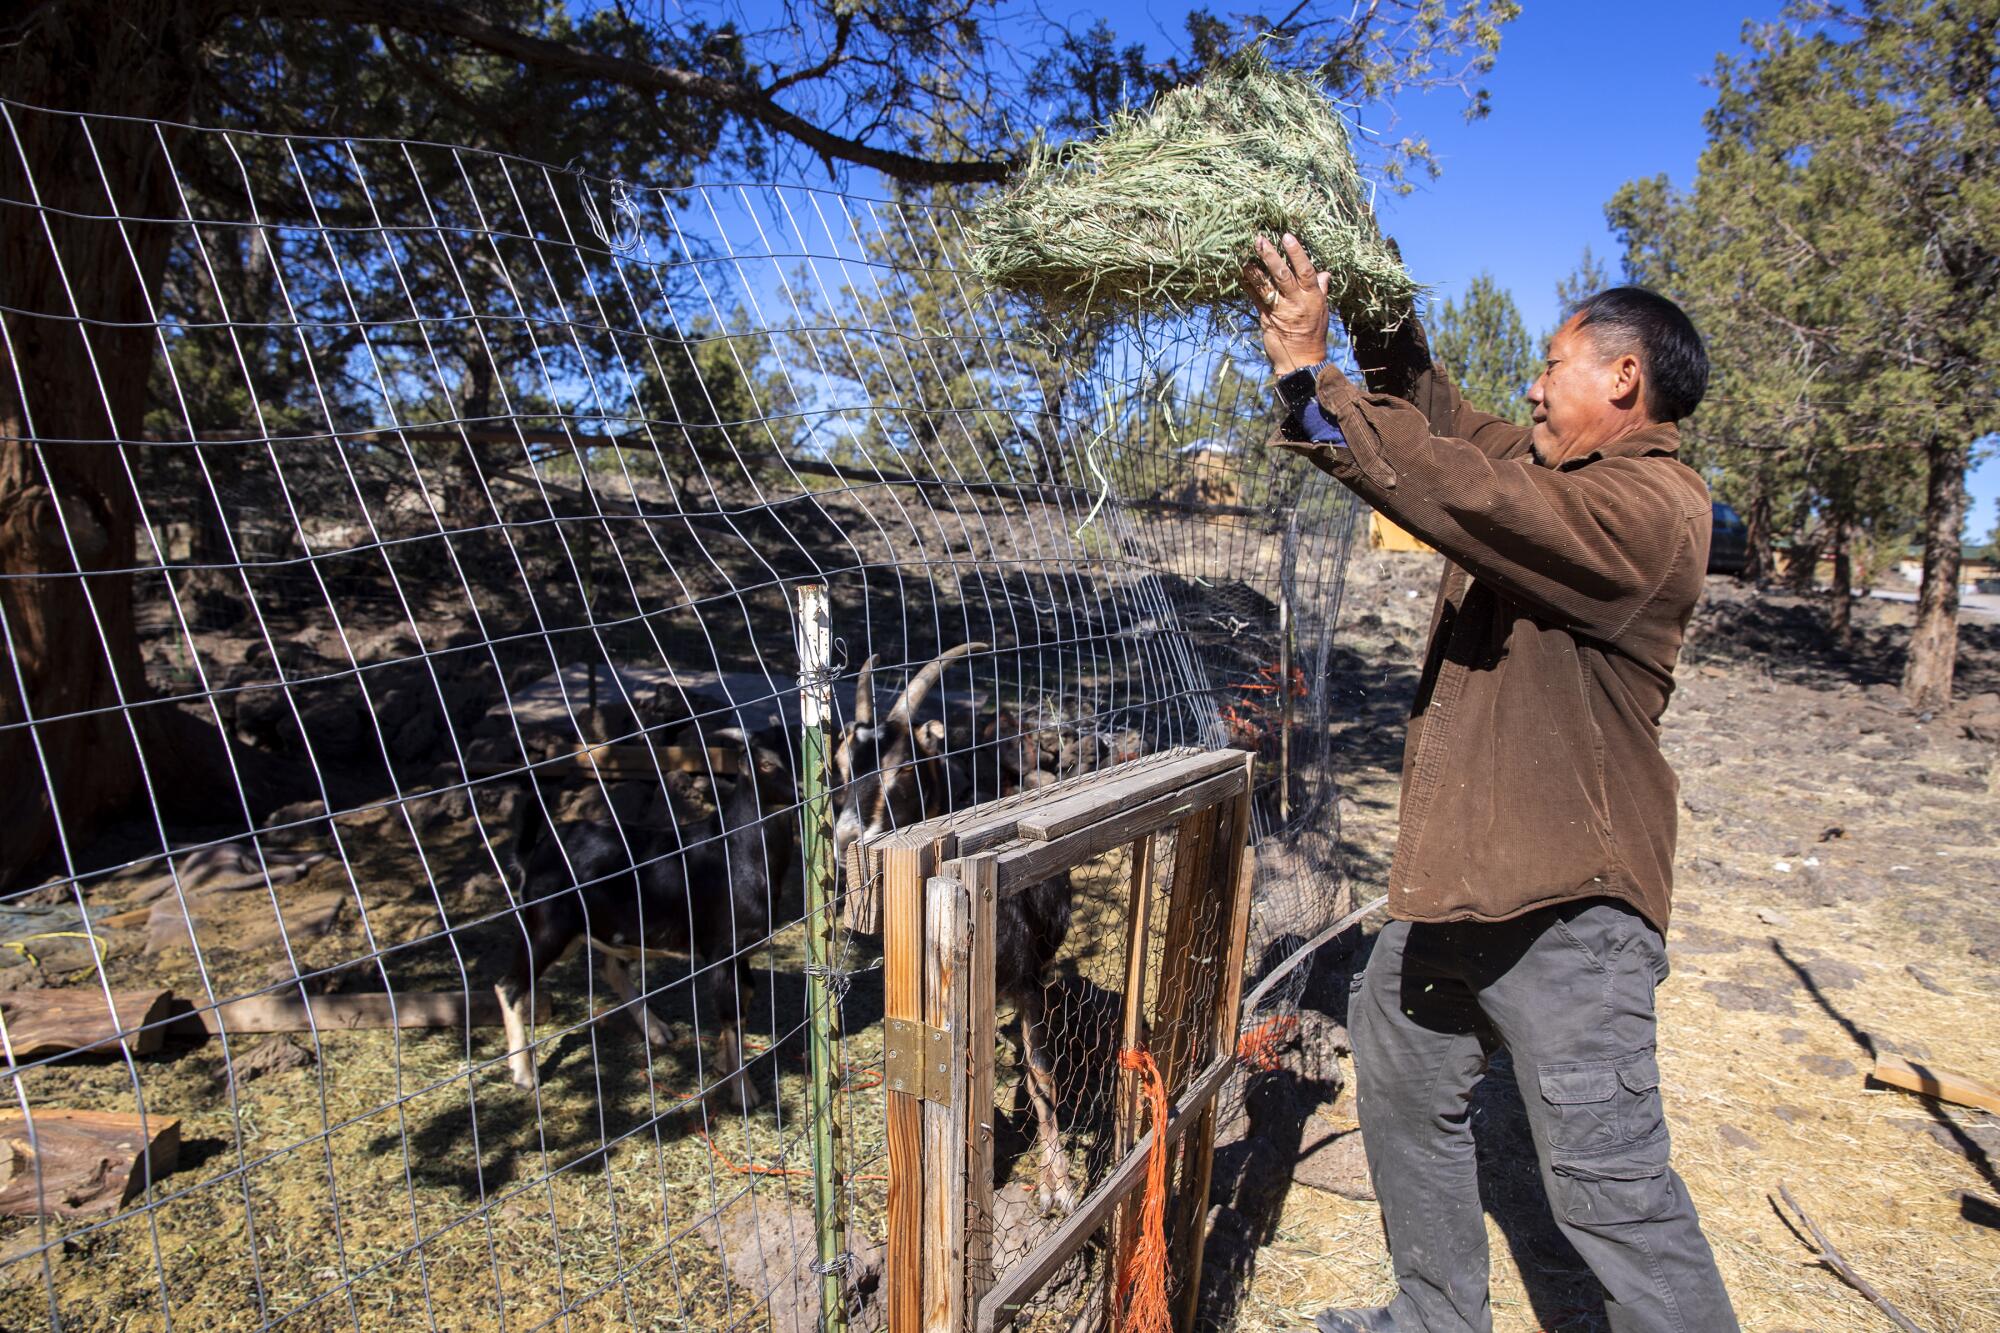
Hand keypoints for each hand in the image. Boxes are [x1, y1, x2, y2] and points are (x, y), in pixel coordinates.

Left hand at [1239, 233, 1330, 373]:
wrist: (1301, 361)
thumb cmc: (1313, 334)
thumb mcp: (1322, 311)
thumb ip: (1321, 290)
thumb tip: (1325, 273)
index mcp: (1312, 297)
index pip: (1305, 270)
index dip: (1296, 253)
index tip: (1287, 236)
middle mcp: (1296, 302)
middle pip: (1282, 275)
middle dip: (1270, 256)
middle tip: (1259, 240)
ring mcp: (1280, 310)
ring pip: (1266, 286)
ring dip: (1254, 270)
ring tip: (1244, 256)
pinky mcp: (1266, 318)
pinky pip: (1255, 299)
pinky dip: (1248, 286)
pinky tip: (1240, 275)